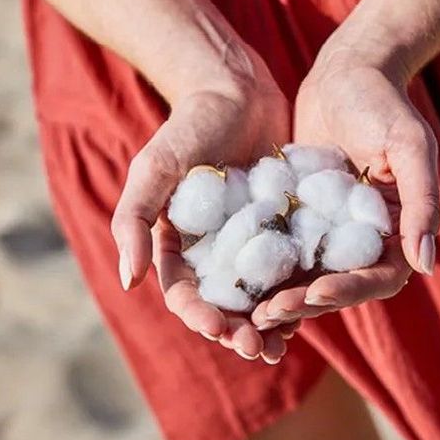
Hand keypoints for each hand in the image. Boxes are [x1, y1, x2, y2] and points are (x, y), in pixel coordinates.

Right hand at [111, 57, 295, 362]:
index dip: (199, 316)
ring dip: (268, 324)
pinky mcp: (281, 227)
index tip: (219, 330)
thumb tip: (128, 282)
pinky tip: (311, 309)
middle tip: (261, 350)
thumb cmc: (188, 126)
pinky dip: (296, 291)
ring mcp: (249, 240)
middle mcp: (212, 249)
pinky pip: (289, 266)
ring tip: (284, 346)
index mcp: (176, 242)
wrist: (235, 89)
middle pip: (222, 303)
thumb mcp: (155, 168)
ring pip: (257, 294)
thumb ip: (134, 221)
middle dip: (237, 331)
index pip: (184, 292)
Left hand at [251, 47, 439, 328]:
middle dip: (305, 304)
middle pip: (337, 286)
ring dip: (280, 296)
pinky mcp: (298, 217)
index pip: (377, 278)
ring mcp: (328, 230)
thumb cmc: (383, 103)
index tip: (314, 293)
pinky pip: (281, 249)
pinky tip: (235, 277)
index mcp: (397, 230)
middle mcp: (362, 238)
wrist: (345, 73)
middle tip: (267, 314)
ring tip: (249, 309)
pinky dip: (262, 267)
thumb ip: (421, 202)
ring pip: (305, 276)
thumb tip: (424, 266)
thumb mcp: (409, 146)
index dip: (348, 292)